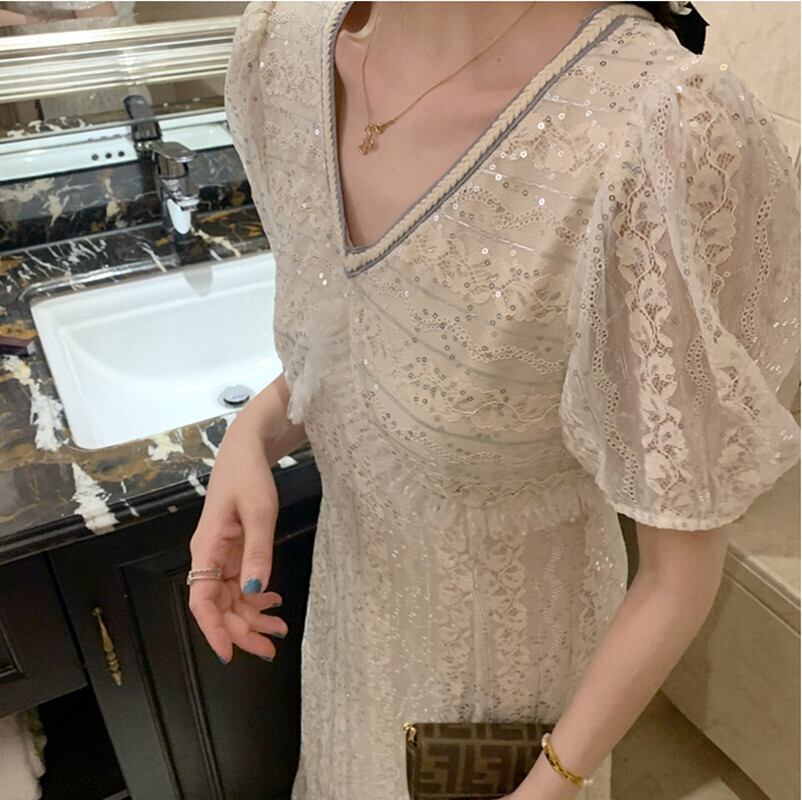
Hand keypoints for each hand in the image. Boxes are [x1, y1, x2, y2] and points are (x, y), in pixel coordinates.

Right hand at [188, 417, 287, 663]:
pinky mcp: (233, 552)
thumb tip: (254, 591)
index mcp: (207, 549)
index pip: (202, 600)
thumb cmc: (248, 476)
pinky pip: (241, 584)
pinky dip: (256, 597)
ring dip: (251, 617)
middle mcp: (209, 558)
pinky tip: (273, 602)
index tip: (230, 653)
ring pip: (231, 599)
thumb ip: (258, 551)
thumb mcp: (259, 512)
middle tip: (270, 648)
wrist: (246, 451)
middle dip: (241, 630)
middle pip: (219, 606)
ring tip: (279, 631)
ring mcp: (221, 557)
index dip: (214, 630)